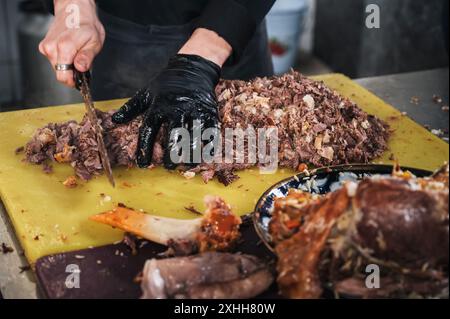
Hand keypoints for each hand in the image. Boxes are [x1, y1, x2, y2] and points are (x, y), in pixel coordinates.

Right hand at [38, 0, 104, 86]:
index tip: (81, 79)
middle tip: (82, 62)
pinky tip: (70, 51)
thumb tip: (80, 68)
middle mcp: (52, 48)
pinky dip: (63, 60)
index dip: (74, 81)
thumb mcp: (95, 42)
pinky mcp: (44, 47)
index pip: (64, 76)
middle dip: (72, 73)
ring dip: (68, 65)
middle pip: (60, 74)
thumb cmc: (87, 25)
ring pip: (57, 68)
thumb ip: (87, 57)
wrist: (75, 10)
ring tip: (77, 53)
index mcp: (65, 47)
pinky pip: (54, 61)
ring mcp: (46, 47)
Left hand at [112, 54, 220, 168]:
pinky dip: (209, 144)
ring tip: (186, 165)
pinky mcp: (209, 111)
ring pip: (193, 136)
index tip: (142, 164)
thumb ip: (131, 108)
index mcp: (158, 105)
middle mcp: (176, 108)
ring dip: (190, 153)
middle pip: (173, 136)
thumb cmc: (166, 83)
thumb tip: (114, 121)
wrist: (192, 68)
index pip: (149, 130)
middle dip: (171, 154)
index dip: (144, 149)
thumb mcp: (147, 93)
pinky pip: (211, 130)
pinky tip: (206, 155)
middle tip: (168, 166)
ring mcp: (194, 110)